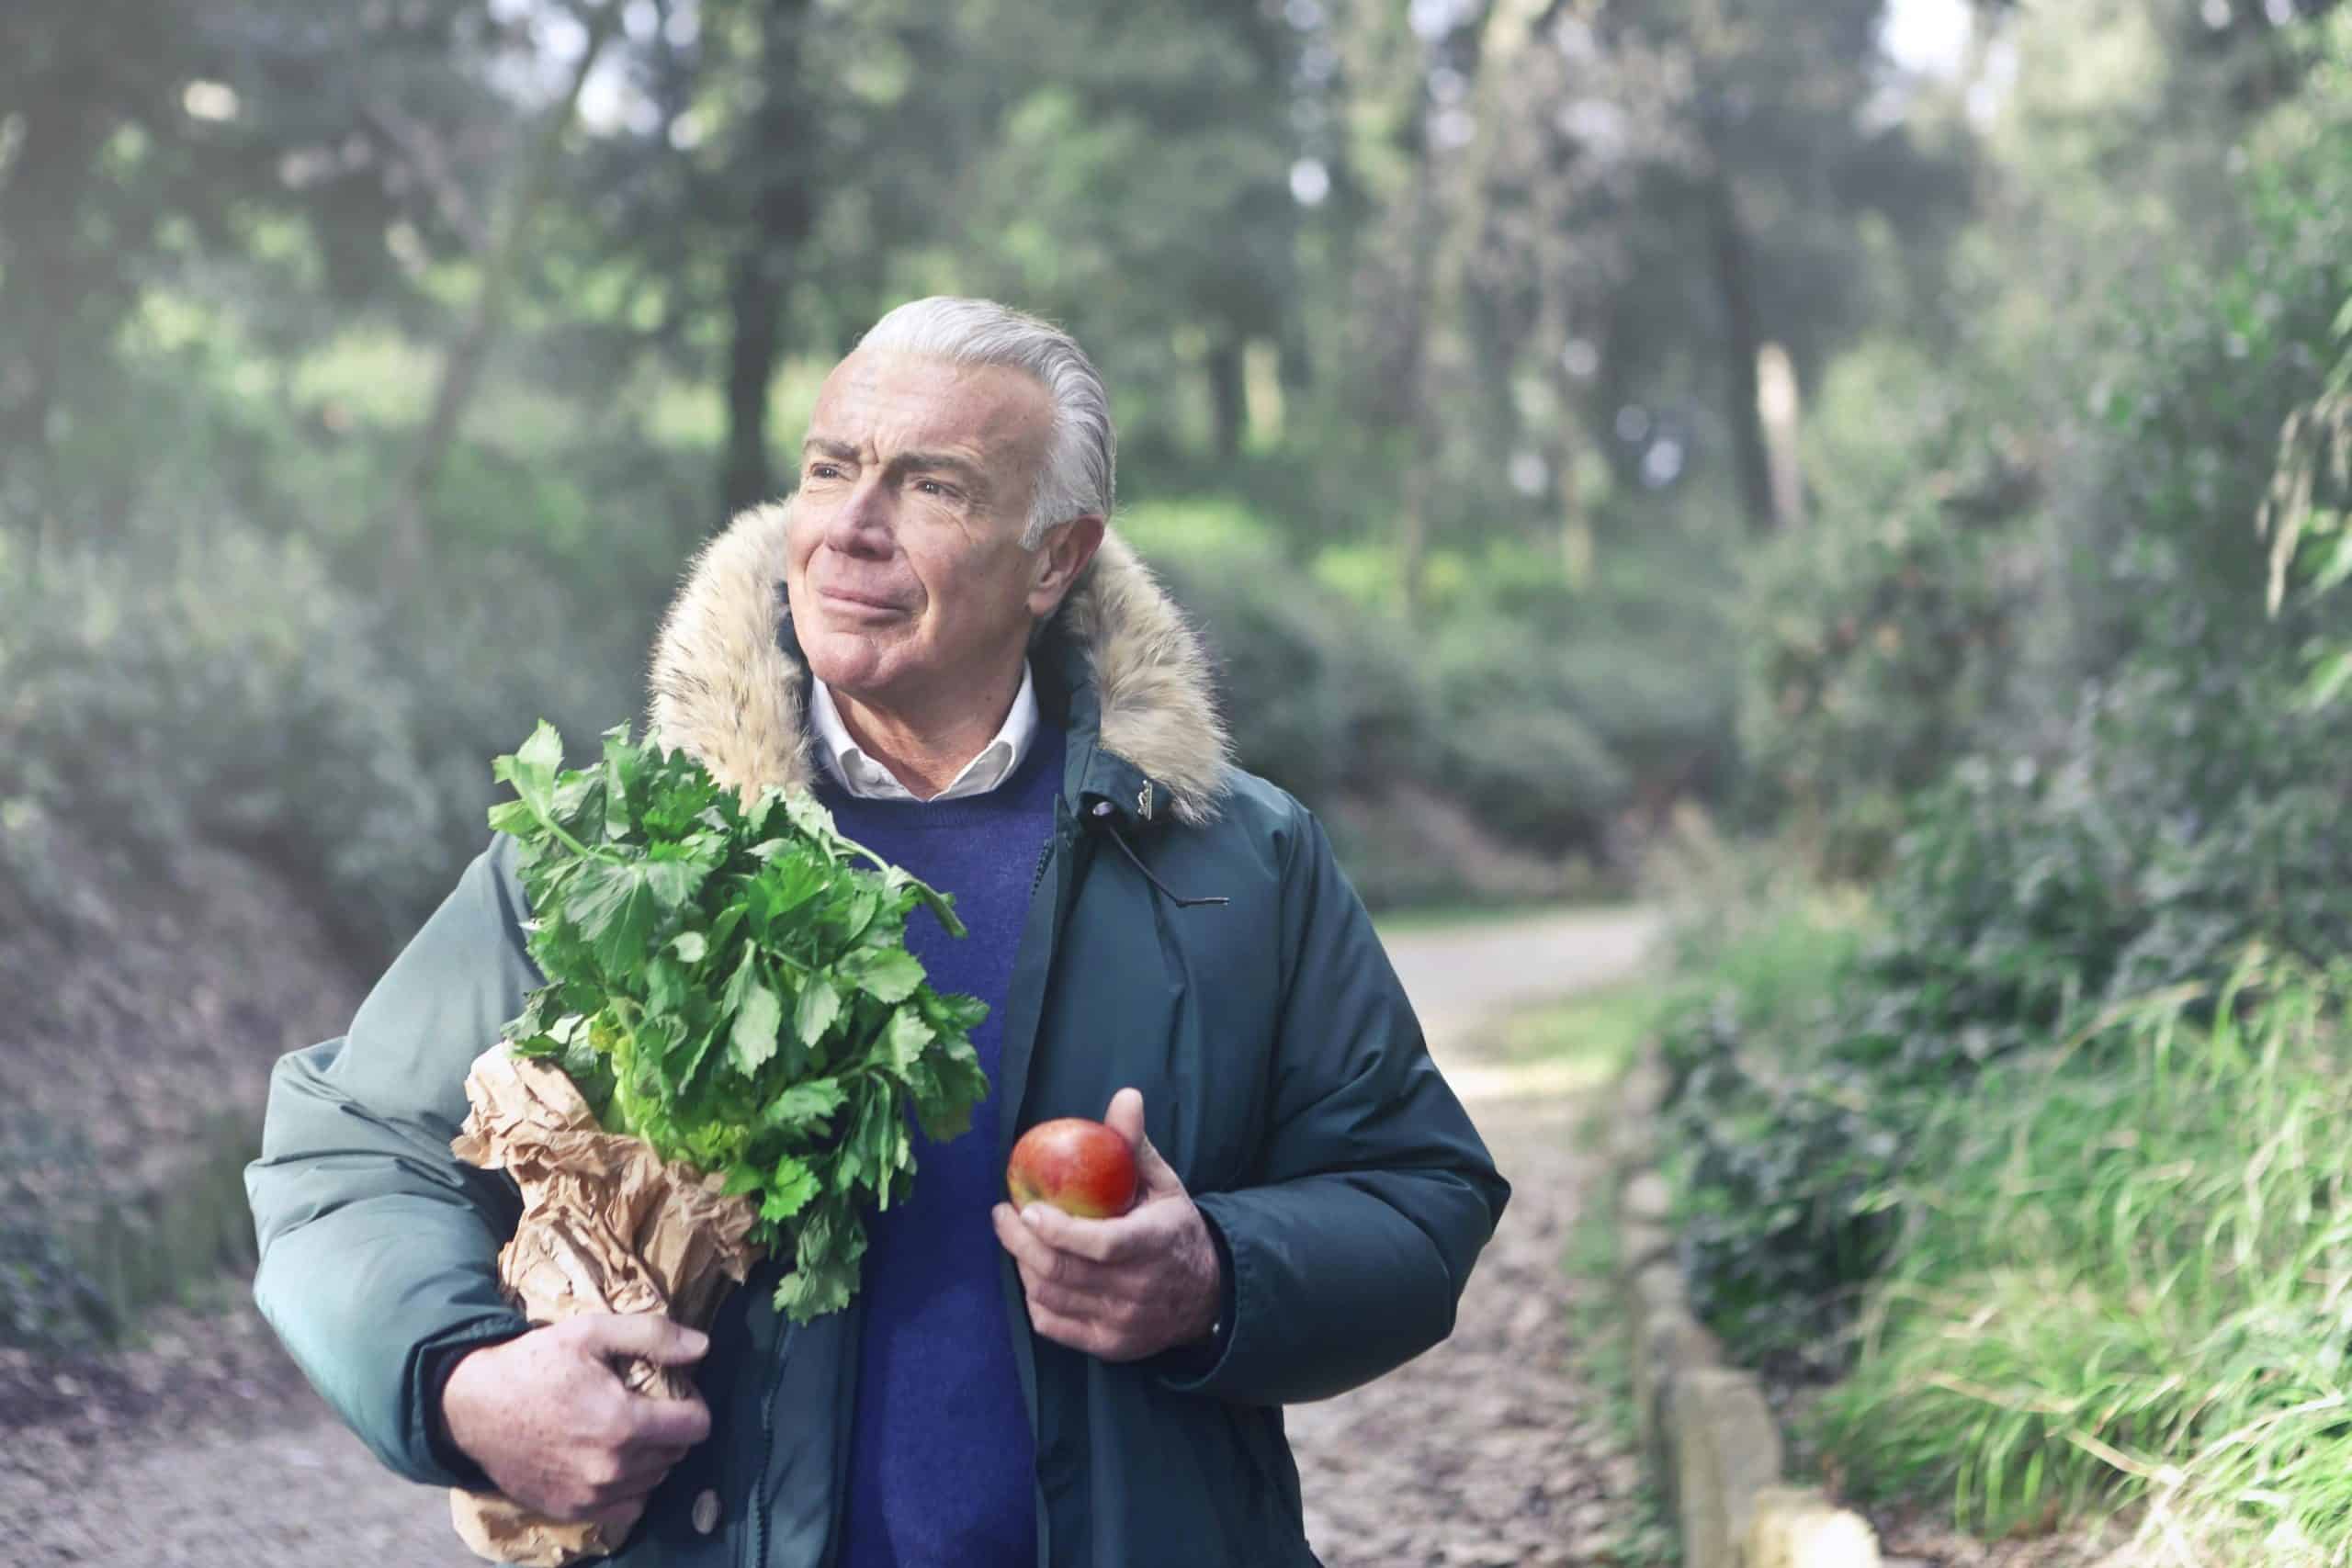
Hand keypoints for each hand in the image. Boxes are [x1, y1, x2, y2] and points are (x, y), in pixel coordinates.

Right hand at [439, 1313, 712, 1534]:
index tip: (676, 1391)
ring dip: (652, 1456)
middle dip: (672, 1428)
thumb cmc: (536, 1364)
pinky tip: (612, 1461)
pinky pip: (628, 1507)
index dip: (694, 1403)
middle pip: (677, 1453)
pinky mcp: (573, 1510)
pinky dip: (630, 1487)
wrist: (474, 1407)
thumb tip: (704, 1347)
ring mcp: (592, 1495)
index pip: (697, 1426)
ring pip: (654, 1479)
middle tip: (646, 1406)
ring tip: (626, 1430)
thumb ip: (654, 1336)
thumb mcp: (592, 1332)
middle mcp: (613, 1468)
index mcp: (624, 1423)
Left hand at [992, 1088, 1222, 1362]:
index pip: (1101, 1245)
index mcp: (1154, 1244)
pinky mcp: (1107, 1345)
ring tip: (1018, 1237)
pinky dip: (1034, 1296)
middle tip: (1004, 1213)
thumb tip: (1125, 1096)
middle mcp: (1137, 1290)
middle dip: (1020, 1242)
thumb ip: (1136, 1145)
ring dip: (1024, 1264)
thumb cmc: (1174, 1230)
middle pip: (1063, 1271)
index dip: (1059, 1230)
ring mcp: (1121, 1323)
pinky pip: (1053, 1324)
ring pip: (1051, 1296)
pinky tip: (1033, 1272)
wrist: (1205, 1296)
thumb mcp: (1163, 1185)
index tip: (1027, 1208)